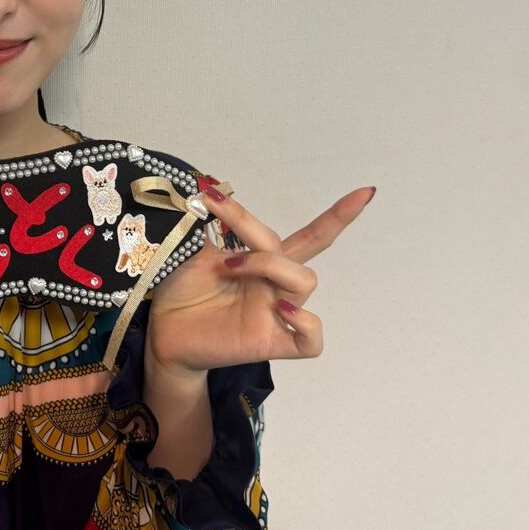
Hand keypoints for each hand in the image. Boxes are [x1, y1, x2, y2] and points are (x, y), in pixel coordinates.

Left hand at [145, 183, 374, 375]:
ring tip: (229, 268)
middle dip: (264, 235)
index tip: (366, 191)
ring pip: (304, 281)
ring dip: (267, 265)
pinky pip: (311, 339)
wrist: (162, 330)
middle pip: (301, 252)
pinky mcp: (272, 342)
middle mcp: (276, 286)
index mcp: (265, 261)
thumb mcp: (194, 248)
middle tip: (220, 243)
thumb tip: (209, 186)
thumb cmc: (181, 289)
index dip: (338, 216)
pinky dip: (304, 320)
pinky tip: (279, 309)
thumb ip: (211, 225)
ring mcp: (277, 314)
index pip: (309, 237)